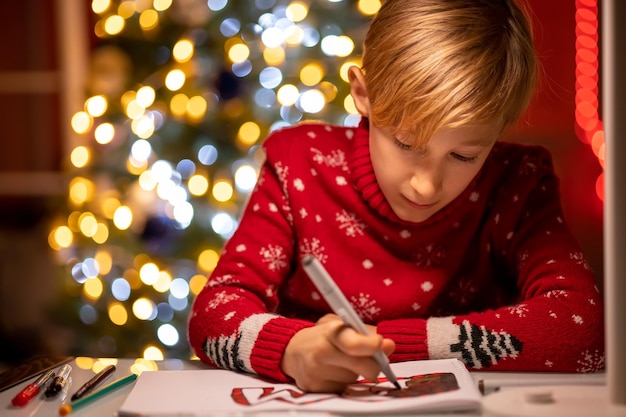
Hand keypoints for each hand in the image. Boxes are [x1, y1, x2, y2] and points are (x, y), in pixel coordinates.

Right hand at [280, 313, 394, 392]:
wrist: (290, 351)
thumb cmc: (322, 336)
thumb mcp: (340, 324)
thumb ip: (364, 332)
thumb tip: (388, 346)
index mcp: (330, 332)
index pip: (353, 343)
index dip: (370, 345)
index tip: (382, 344)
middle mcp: (321, 353)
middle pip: (362, 366)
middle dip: (374, 364)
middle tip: (376, 358)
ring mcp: (317, 373)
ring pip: (354, 378)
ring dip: (356, 372)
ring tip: (342, 362)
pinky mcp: (316, 389)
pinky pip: (344, 388)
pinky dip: (344, 381)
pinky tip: (334, 372)